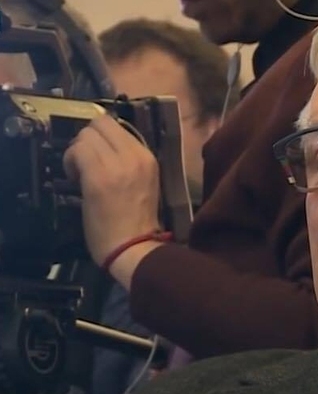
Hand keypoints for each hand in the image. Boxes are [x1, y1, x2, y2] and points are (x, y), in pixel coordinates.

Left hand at [63, 115, 161, 266]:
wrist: (133, 246)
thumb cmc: (137, 221)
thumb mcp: (143, 182)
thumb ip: (128, 161)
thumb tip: (103, 147)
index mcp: (147, 157)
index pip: (116, 124)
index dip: (100, 136)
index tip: (98, 154)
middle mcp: (134, 155)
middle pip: (99, 123)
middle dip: (86, 140)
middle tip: (86, 161)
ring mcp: (116, 164)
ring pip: (85, 136)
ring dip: (76, 151)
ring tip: (80, 172)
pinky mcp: (97, 176)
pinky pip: (77, 152)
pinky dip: (70, 162)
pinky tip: (75, 179)